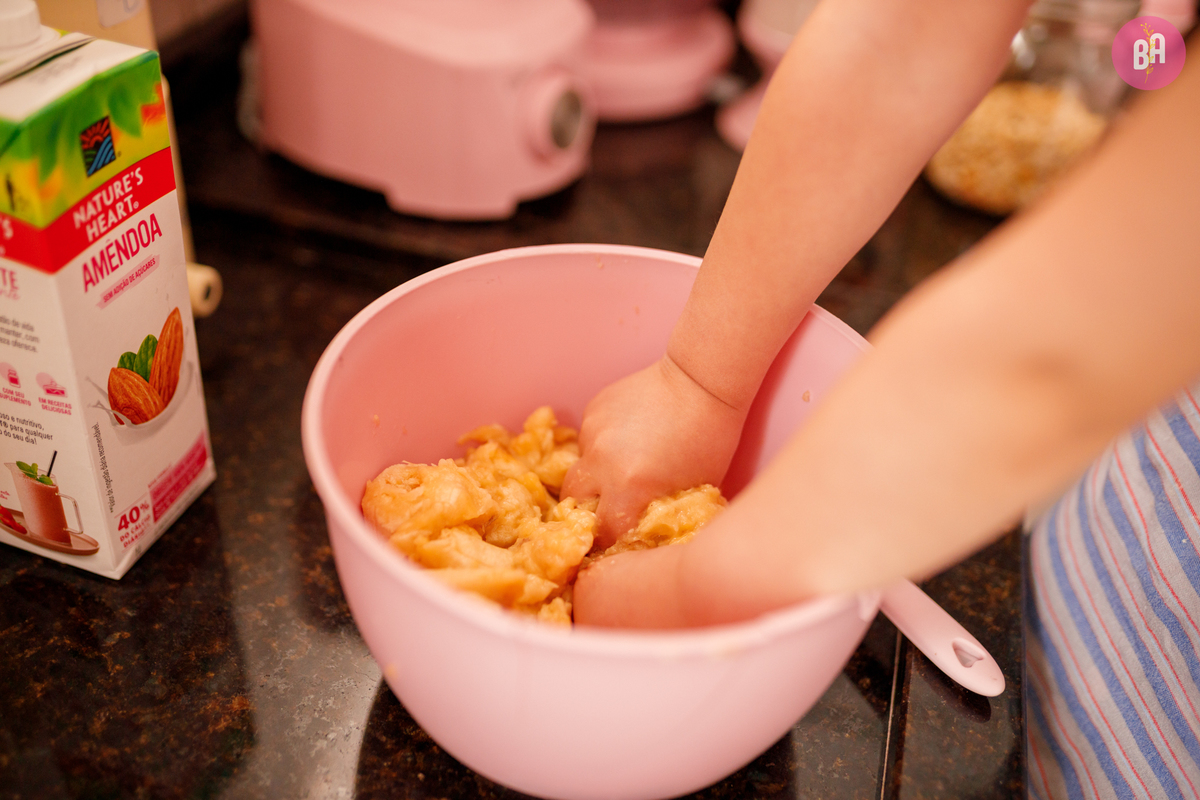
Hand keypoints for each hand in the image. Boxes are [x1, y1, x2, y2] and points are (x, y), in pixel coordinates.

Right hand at [562, 355, 746, 548]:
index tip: (617, 540)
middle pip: (573, 501)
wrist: (702, 381)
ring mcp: (593, 432)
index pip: (603, 534)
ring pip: (580, 465)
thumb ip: (661, 516)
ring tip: (625, 467)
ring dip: (595, 474)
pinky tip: (629, 438)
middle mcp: (602, 461)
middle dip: (586, 509)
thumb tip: (644, 538)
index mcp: (629, 488)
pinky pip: (588, 438)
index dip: (610, 540)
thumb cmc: (710, 442)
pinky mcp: (592, 409)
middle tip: (607, 510)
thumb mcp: (692, 492)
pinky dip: (603, 445)